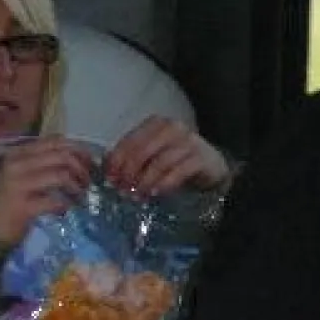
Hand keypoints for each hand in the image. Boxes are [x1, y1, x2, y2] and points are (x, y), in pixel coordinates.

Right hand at [0, 137, 92, 244]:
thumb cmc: (9, 201)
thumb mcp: (20, 174)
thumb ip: (42, 162)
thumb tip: (76, 156)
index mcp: (18, 154)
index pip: (54, 141)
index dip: (76, 149)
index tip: (87, 161)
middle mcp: (17, 165)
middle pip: (61, 155)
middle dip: (80, 167)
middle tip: (87, 180)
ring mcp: (18, 185)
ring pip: (60, 175)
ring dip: (76, 186)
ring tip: (80, 195)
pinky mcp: (23, 207)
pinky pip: (55, 201)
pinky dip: (66, 204)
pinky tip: (66, 208)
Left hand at [105, 116, 227, 195]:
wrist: (211, 165)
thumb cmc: (176, 160)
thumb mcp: (152, 156)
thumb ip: (133, 158)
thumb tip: (109, 171)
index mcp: (155, 124)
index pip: (129, 141)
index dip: (117, 162)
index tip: (110, 180)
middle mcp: (172, 128)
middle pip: (142, 151)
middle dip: (129, 173)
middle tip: (123, 190)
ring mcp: (188, 141)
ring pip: (159, 162)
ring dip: (145, 181)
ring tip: (137, 195)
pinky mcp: (200, 158)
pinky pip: (178, 172)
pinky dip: (163, 184)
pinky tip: (155, 193)